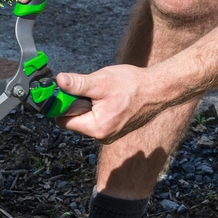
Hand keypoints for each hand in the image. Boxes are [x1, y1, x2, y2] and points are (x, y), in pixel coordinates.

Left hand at [53, 67, 167, 142]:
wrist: (158, 89)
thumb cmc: (132, 85)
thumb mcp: (101, 82)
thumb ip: (78, 84)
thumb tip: (59, 81)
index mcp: (96, 128)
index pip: (64, 121)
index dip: (62, 106)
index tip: (67, 93)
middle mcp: (102, 136)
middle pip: (75, 121)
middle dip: (77, 105)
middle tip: (90, 91)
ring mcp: (109, 134)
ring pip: (86, 119)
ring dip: (89, 106)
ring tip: (103, 94)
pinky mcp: (115, 130)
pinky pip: (97, 119)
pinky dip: (99, 108)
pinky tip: (110, 99)